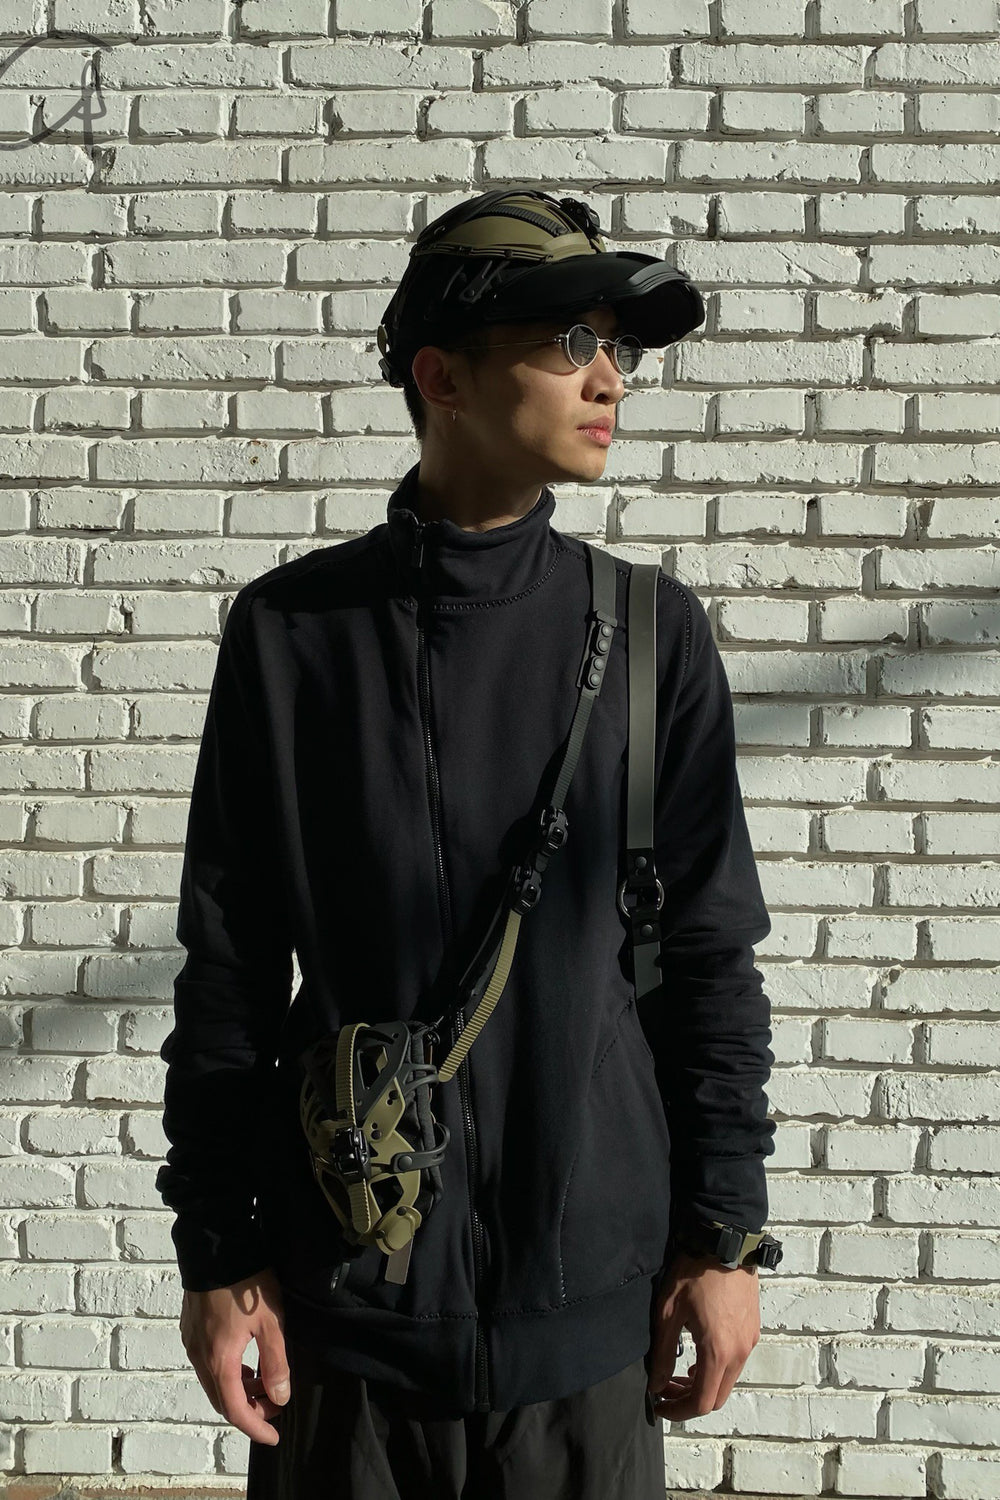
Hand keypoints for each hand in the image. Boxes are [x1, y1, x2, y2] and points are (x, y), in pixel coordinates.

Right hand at [179, 1266, 289, 1446]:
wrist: (216, 1246)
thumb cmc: (248, 1283)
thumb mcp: (271, 1321)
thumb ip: (276, 1362)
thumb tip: (279, 1398)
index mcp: (219, 1360)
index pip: (235, 1410)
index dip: (255, 1428)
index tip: (273, 1436)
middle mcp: (199, 1357)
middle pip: (222, 1399)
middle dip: (248, 1410)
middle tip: (274, 1406)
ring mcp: (192, 1343)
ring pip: (214, 1382)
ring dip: (238, 1390)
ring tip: (264, 1383)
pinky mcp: (190, 1329)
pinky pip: (207, 1365)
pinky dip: (227, 1373)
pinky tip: (245, 1362)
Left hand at [646, 1250, 760, 1421]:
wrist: (725, 1241)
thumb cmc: (694, 1273)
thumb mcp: (669, 1313)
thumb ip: (663, 1353)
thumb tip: (657, 1385)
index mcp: (718, 1352)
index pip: (702, 1403)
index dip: (678, 1411)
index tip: (659, 1404)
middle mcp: (739, 1352)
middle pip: (717, 1397)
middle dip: (689, 1400)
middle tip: (665, 1389)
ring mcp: (749, 1341)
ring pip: (727, 1380)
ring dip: (703, 1384)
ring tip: (678, 1373)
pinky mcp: (753, 1329)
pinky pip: (736, 1362)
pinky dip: (716, 1369)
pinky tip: (698, 1354)